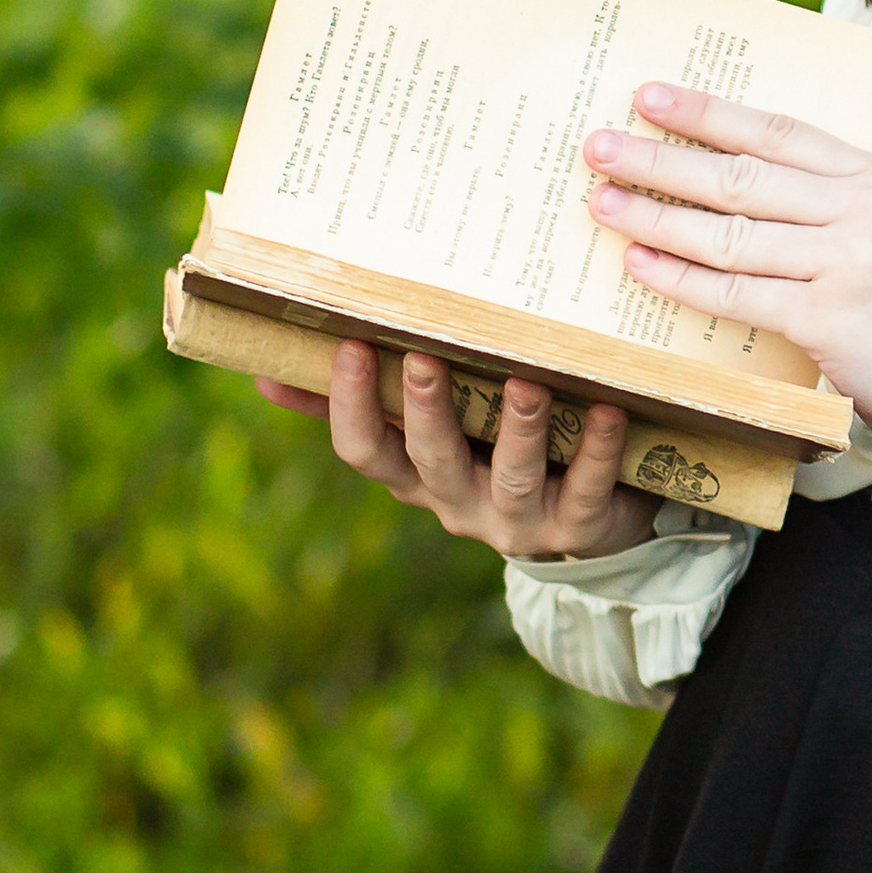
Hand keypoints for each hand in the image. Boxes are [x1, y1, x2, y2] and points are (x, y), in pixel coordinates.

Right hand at [256, 343, 654, 557]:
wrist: (583, 526)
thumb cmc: (489, 454)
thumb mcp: (423, 437)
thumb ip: (355, 406)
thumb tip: (263, 373)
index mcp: (414, 480)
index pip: (364, 453)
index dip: (351, 407)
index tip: (350, 346)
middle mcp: (458, 504)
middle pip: (432, 461)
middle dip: (426, 411)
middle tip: (423, 357)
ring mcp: (518, 520)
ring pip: (510, 475)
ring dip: (516, 427)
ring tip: (525, 380)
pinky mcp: (580, 524)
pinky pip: (586, 486)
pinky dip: (596, 449)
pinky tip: (607, 409)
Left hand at [584, 83, 871, 457]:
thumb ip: (843, 209)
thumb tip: (753, 198)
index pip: (780, 131)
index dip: (710, 111)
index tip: (652, 96)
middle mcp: (866, 206)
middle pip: (741, 173)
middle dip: (661, 157)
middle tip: (599, 145)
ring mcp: (848, 259)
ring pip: (729, 230)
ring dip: (655, 215)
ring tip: (600, 202)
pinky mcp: (831, 317)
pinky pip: (737, 292)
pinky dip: (681, 278)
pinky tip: (640, 264)